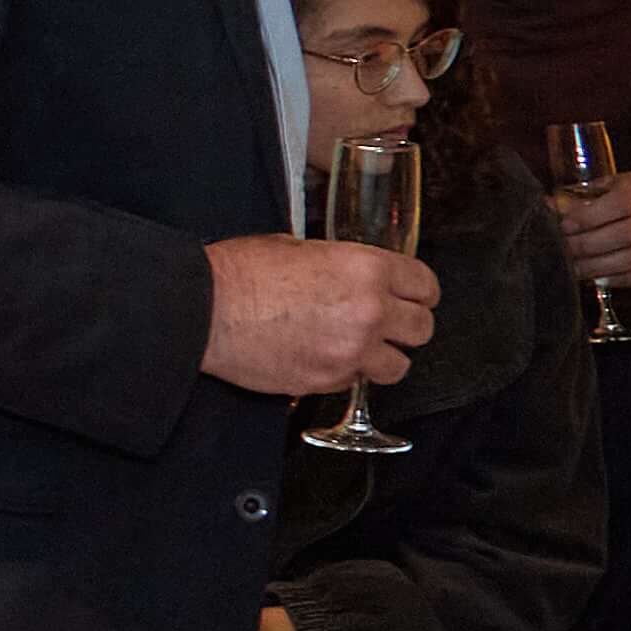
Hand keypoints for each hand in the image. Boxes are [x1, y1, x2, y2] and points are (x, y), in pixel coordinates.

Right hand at [202, 236, 437, 395]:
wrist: (204, 310)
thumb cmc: (239, 274)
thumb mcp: (298, 248)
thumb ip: (339, 265)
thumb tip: (349, 273)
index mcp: (367, 268)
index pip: (426, 285)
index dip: (419, 292)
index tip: (414, 298)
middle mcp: (369, 311)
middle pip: (422, 329)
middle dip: (406, 327)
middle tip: (387, 326)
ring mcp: (350, 351)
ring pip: (397, 367)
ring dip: (382, 358)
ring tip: (358, 350)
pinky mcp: (326, 380)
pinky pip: (355, 382)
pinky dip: (344, 374)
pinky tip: (321, 358)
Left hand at [551, 168, 630, 288]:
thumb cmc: (617, 200)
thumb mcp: (600, 190)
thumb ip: (576, 199)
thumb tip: (547, 208)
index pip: (622, 201)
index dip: (590, 216)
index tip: (565, 226)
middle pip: (627, 233)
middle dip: (588, 245)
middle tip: (564, 251)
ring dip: (598, 266)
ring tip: (574, 268)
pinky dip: (616, 278)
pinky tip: (595, 277)